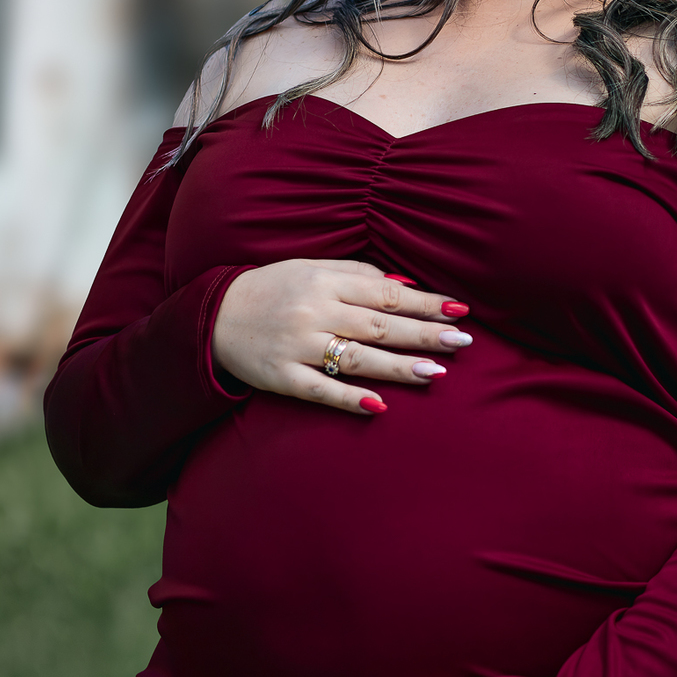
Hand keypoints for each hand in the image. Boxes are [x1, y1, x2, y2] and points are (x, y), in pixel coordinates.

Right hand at [212, 259, 472, 416]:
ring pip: (355, 358)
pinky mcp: (281, 377)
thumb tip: (407, 287)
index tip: (458, 310)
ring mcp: (297, 346)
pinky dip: (348, 398)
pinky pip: (319, 390)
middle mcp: (314, 312)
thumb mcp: (312, 269)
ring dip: (397, 366)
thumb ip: (358, 275)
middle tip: (462, 341)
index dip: (424, 302)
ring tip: (435, 372)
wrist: (214, 315)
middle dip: (423, 333)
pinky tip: (378, 406)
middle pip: (378, 325)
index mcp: (324, 282)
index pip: (385, 293)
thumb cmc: (273, 289)